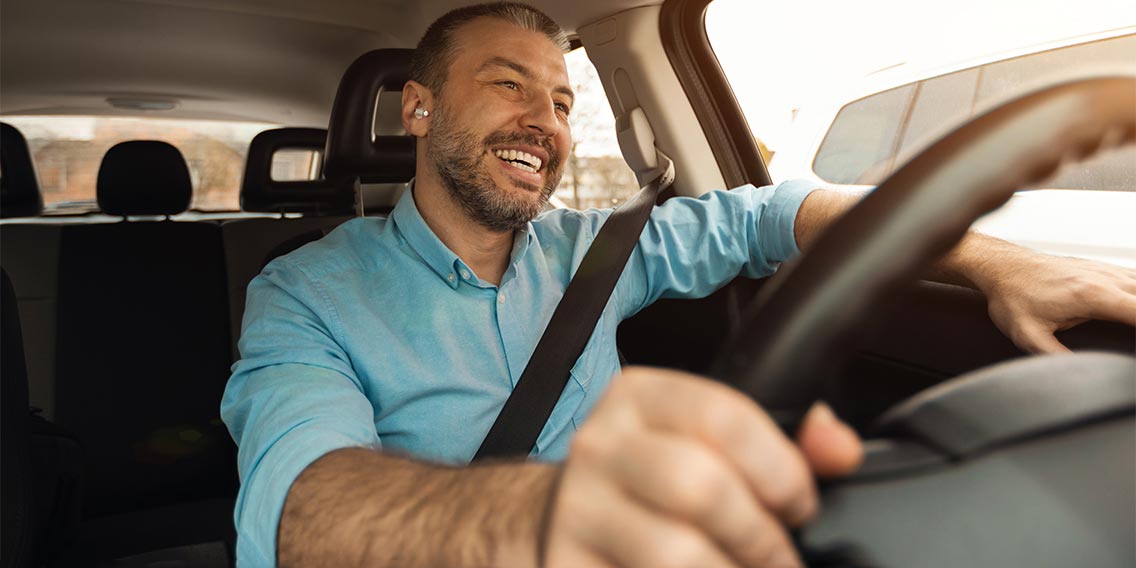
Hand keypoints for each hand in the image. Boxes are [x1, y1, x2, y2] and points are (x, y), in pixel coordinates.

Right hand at [541, 367, 861, 567]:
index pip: (724, 417)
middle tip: (779, 559)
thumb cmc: (655, 481)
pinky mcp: (569, 563)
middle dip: (760, 536)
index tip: (800, 505)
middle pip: (700, 487)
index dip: (783, 470)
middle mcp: (601, 444)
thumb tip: (840, 449)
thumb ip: (787, 443)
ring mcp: (578, 508)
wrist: (565, 518)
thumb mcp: (710, 444)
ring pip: (676, 554)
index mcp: (641, 397)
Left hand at [979, 252, 1135, 352]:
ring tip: (1133, 329)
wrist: (1000, 267)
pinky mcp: (1100, 268)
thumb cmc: (1011, 298)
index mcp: (1092, 295)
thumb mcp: (1028, 335)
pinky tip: (1133, 308)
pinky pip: (1134, 278)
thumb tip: (1079, 374)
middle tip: (1134, 343)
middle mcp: (1104, 278)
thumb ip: (1056, 355)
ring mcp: (1104, 270)